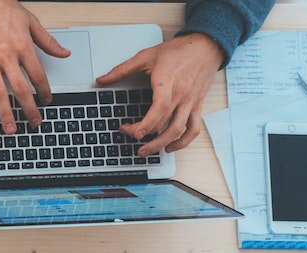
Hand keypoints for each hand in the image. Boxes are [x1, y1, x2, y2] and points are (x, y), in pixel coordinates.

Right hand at [0, 0, 69, 133]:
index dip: (44, 91)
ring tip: (11, 128)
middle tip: (34, 122)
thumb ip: (48, 41)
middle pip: (21, 89)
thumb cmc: (3, 9)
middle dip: (29, 109)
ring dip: (5, 113)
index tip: (47, 101)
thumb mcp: (31, 22)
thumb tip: (64, 53)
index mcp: (23, 46)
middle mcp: (6, 55)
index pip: (37, 75)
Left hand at [96, 33, 224, 155]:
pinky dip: (183, 141)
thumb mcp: (146, 56)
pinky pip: (194, 128)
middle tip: (131, 139)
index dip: (148, 123)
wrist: (205, 47)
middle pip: (166, 123)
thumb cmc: (178, 51)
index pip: (160, 107)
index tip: (135, 133)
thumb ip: (122, 69)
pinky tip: (170, 146)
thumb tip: (102, 79)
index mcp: (168, 82)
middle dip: (147, 136)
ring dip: (163, 144)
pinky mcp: (197, 106)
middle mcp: (181, 94)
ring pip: (180, 130)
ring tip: (147, 151)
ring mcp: (191, 102)